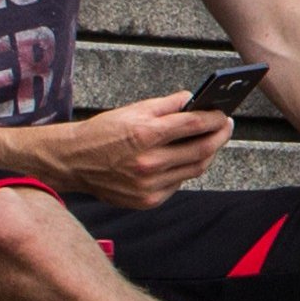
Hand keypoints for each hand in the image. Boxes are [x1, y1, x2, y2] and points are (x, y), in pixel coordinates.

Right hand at [32, 93, 232, 208]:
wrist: (73, 162)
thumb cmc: (103, 132)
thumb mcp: (133, 110)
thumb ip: (167, 105)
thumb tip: (194, 99)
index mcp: (145, 134)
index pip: (194, 125)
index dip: (214, 118)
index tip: (223, 113)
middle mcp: (148, 162)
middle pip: (202, 150)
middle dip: (219, 136)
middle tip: (226, 126)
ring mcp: (149, 185)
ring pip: (195, 169)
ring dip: (207, 154)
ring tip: (211, 140)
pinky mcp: (147, 200)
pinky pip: (178, 183)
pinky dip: (186, 170)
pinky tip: (186, 158)